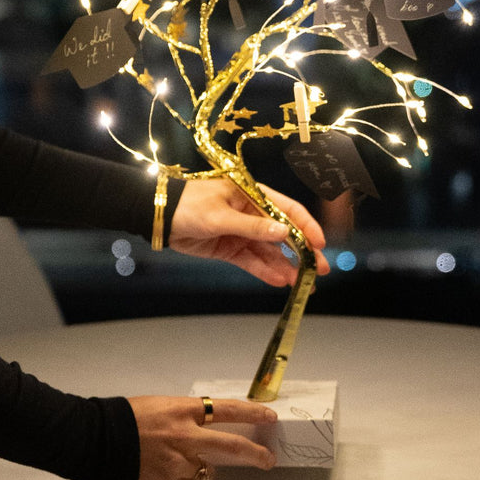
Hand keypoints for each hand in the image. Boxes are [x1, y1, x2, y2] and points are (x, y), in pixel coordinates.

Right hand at [129, 395, 277, 479]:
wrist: (98, 439)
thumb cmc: (127, 417)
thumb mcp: (161, 406)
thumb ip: (185, 419)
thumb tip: (204, 434)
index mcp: (183, 410)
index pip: (227, 409)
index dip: (252, 412)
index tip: (270, 416)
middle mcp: (187, 436)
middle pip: (232, 446)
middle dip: (255, 454)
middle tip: (268, 459)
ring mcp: (179, 463)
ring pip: (202, 471)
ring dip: (192, 468)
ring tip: (166, 458)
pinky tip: (156, 471)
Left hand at [169, 177, 330, 284]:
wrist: (160, 217)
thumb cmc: (189, 205)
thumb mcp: (220, 215)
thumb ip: (252, 226)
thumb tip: (283, 232)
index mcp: (252, 196)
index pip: (287, 210)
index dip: (305, 226)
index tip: (320, 244)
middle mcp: (251, 214)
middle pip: (282, 234)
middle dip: (301, 252)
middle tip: (318, 270)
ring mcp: (241, 233)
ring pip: (269, 252)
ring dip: (285, 266)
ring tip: (301, 284)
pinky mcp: (230, 249)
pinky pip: (252, 262)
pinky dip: (265, 271)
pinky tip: (279, 281)